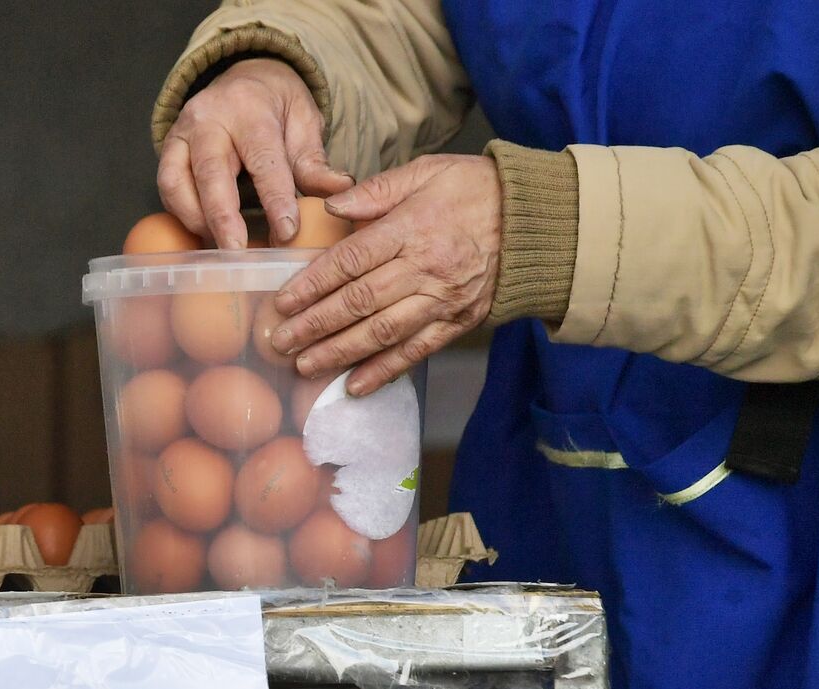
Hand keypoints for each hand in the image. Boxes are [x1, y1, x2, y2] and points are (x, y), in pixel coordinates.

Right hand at [158, 58, 354, 248]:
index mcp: (250, 109)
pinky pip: (167, 188)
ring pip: (177, 182)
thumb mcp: (303, 122)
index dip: (275, 199)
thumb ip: (315, 161)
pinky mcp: (167, 150)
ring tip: (221, 248)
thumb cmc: (275, 107)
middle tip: (237, 254)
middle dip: (223, 218)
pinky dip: (183, 216)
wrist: (243, 78)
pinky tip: (205, 236)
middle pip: (210, 172)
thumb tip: (340, 191)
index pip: (263, 159)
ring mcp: (182, 134)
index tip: (286, 232)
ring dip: (197, 220)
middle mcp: (209, 118)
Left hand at [271, 155, 501, 394]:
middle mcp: (425, 268)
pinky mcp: (458, 322)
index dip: (312, 284)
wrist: (539, 219)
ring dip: (340, 353)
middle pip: (359, 302)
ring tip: (305, 366)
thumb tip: (331, 206)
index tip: (282, 302)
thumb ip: (376, 190)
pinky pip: (416, 352)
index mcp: (411, 228)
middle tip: (279, 343)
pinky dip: (384, 372)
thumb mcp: (426, 171)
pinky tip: (354, 386)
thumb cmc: (475, 190)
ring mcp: (442, 300)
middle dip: (315, 326)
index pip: (350, 261)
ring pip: (382, 333)